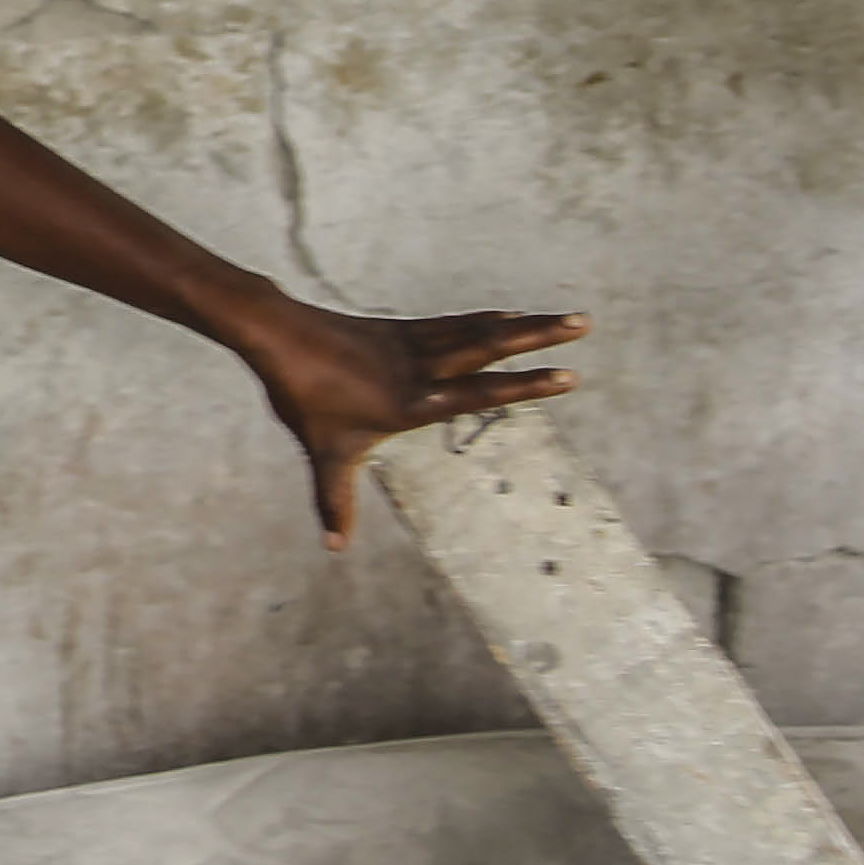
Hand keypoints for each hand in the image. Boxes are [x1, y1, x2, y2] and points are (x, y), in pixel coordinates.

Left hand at [242, 301, 586, 551]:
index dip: (526, 384)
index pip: (481, 392)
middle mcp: (422, 367)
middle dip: (540, 336)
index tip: (569, 376)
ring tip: (562, 318)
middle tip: (583, 324)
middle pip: (490, 348)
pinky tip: (506, 315)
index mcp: (413, 400)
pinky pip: (453, 324)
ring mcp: (413, 343)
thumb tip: (335, 549)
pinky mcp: (401, 330)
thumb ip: (335, 500)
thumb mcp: (325, 454)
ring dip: (523, 324)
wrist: (280, 337)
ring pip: (478, 331)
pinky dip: (484, 321)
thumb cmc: (305, 399)